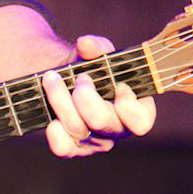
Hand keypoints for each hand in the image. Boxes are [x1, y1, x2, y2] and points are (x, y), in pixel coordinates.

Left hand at [41, 34, 156, 158]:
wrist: (63, 81)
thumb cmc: (90, 68)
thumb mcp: (96, 54)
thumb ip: (97, 47)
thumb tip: (87, 44)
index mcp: (135, 109)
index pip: (141, 122)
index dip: (128, 106)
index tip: (118, 85)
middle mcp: (116, 129)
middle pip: (103, 122)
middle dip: (86, 96)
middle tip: (80, 78)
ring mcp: (94, 141)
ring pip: (78, 129)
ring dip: (60, 100)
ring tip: (51, 79)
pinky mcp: (73, 147)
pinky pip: (64, 149)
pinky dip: (55, 135)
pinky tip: (51, 120)